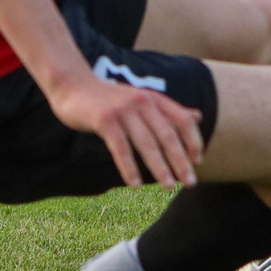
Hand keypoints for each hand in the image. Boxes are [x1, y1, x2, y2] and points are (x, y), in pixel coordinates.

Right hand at [48, 71, 204, 187]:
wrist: (73, 84)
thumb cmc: (110, 98)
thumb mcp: (142, 100)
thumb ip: (168, 110)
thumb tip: (198, 117)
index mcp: (154, 99)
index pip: (182, 120)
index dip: (193, 140)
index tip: (198, 161)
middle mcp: (142, 102)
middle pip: (167, 135)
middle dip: (180, 160)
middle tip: (190, 182)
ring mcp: (123, 110)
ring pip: (146, 143)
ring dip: (159, 167)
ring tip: (168, 186)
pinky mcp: (104, 120)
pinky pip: (120, 148)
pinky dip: (129, 167)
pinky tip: (135, 184)